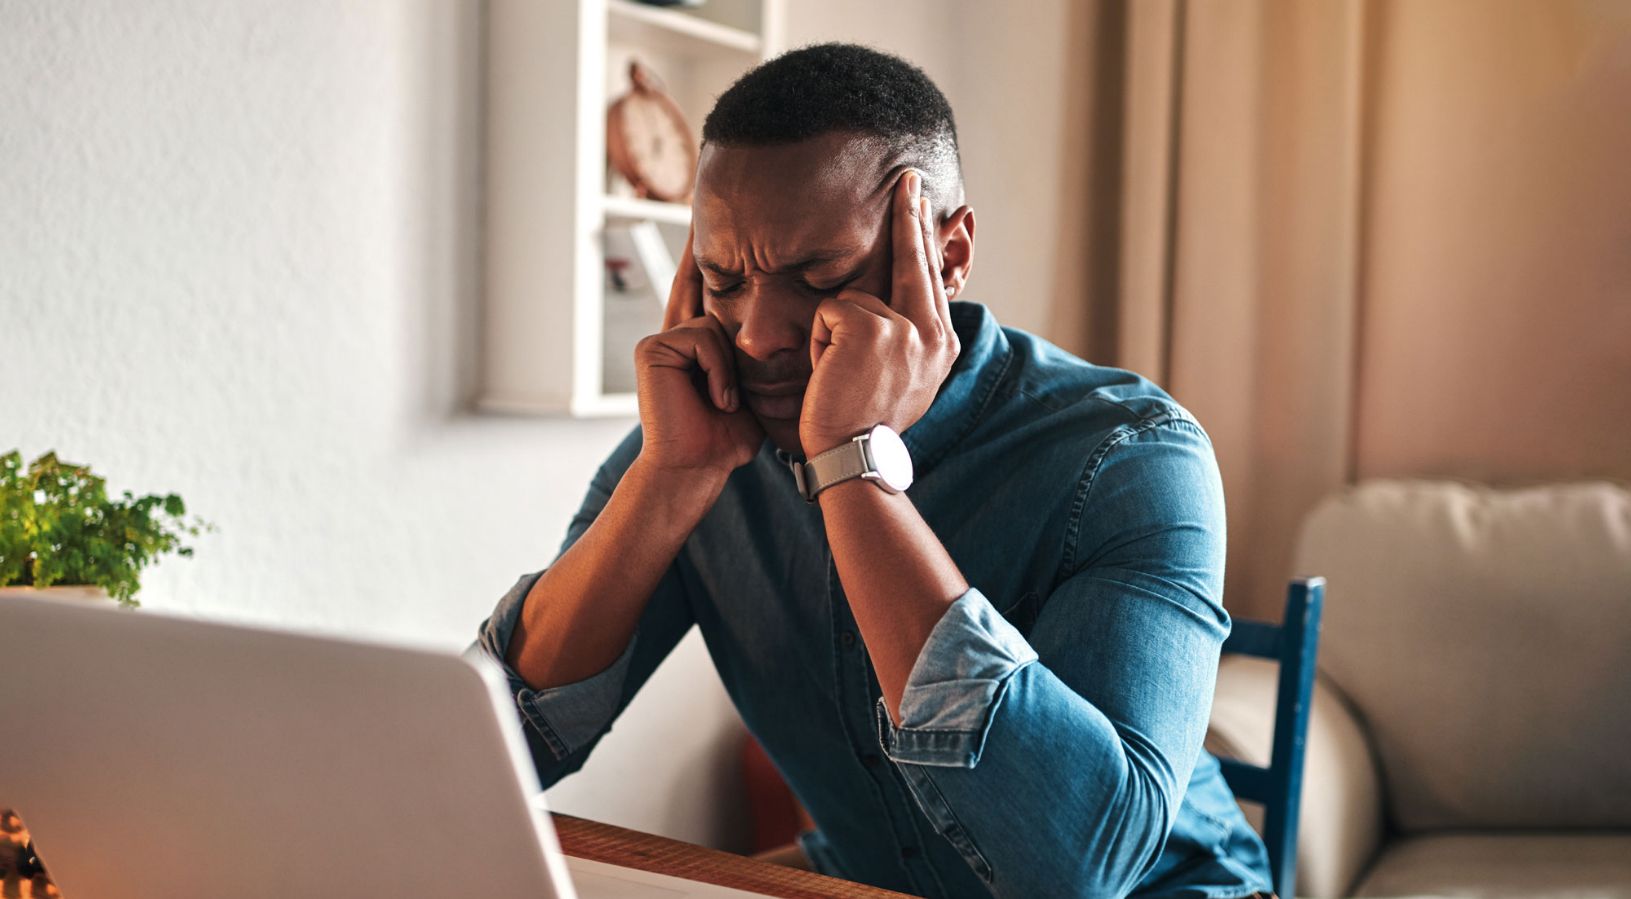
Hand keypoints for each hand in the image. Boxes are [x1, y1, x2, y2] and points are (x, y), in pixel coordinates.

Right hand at [634, 223, 764, 476]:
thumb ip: (768, 355)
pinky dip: (717, 371)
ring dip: (731, 368)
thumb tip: (814, 321)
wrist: (699, 466)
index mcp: (701, 341)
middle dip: (708, 260)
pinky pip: (703, 337)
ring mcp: (663, 338)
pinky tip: (715, 399)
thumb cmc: (731, 435)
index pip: (718, 293)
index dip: (719, 260)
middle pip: (712, 292)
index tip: (719, 221)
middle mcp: (679, 333)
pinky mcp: (652, 347)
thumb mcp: (760, 387)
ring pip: (716, 322)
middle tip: (716, 234)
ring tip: (727, 401)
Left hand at [800, 170, 959, 455]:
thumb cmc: (864, 425)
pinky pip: (829, 311)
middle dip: (909, 214)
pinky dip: (817, 341)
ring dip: (832, 332)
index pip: (930, 277)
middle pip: (913, 259)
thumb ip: (906, 341)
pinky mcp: (868, 326)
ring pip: (853, 297)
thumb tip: (902, 306)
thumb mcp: (901, 381)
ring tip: (836, 373)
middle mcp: (932, 332)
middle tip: (907, 176)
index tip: (920, 202)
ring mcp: (903, 327)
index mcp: (942, 344)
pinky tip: (825, 372)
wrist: (853, 456)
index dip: (923, 237)